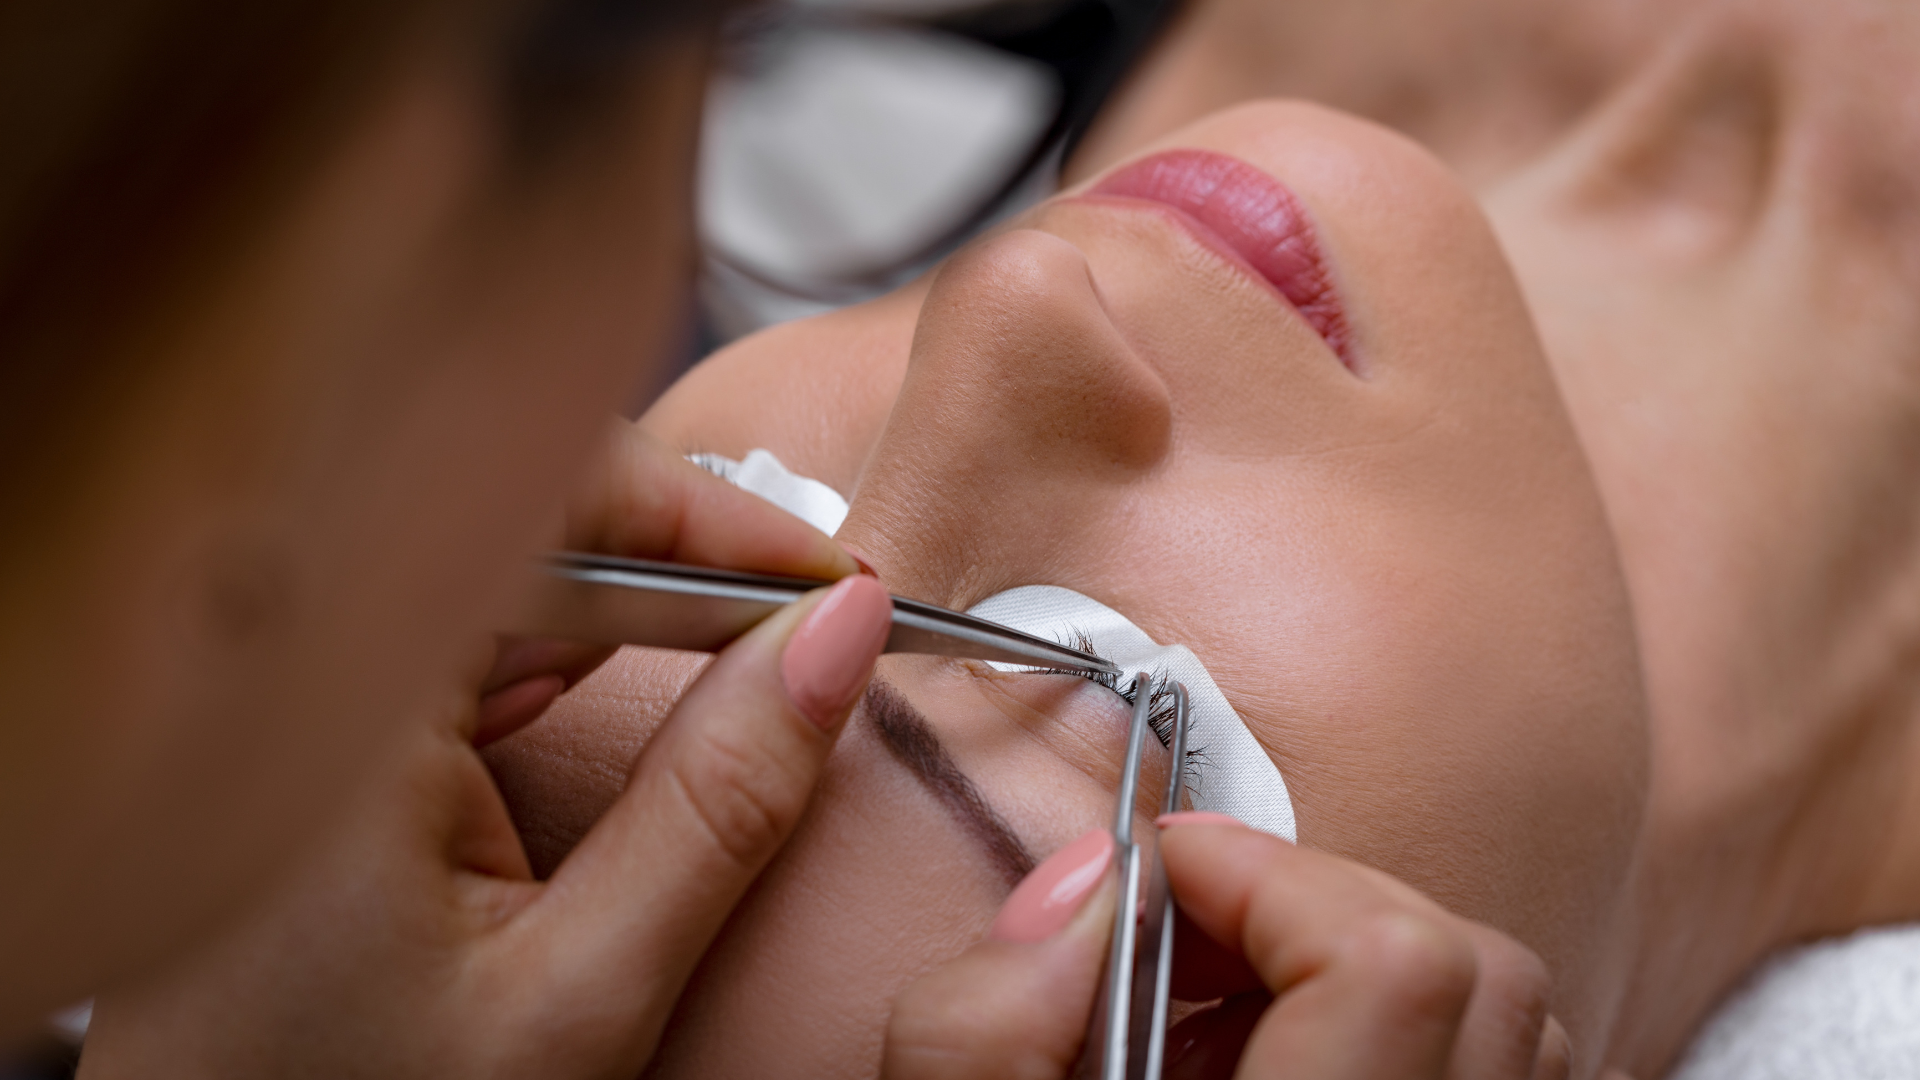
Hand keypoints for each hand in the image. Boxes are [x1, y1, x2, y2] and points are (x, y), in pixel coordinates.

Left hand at [77, 423, 887, 1077]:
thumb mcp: (581, 994)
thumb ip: (719, 808)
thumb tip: (840, 634)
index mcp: (332, 710)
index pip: (536, 505)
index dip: (704, 517)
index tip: (831, 579)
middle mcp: (287, 677)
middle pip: (515, 523)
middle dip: (681, 558)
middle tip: (813, 618)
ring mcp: (295, 705)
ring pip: (494, 574)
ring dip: (632, 604)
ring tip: (743, 654)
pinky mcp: (315, 740)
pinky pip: (456, 638)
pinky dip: (562, 651)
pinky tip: (620, 694)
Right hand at [883, 814, 1572, 1079]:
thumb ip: (982, 1031)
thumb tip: (1087, 882)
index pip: (1390, 961)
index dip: (1265, 872)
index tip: (1161, 872)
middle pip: (1472, 965)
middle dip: (1317, 904)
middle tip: (1187, 942)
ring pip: (1513, 1018)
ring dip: (1368, 962)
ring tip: (1230, 1011)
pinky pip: (1511, 1072)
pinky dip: (1415, 1027)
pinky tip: (1289, 1059)